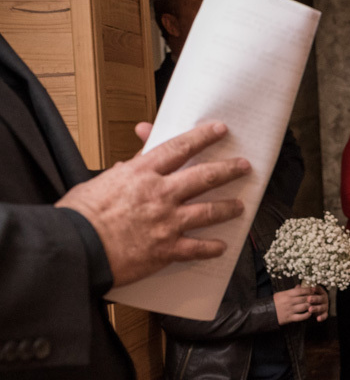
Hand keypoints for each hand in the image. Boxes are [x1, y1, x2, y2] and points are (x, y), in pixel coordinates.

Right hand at [55, 121, 249, 286]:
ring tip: (240, 206)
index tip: (220, 130)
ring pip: (208, 211)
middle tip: (244, 166)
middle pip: (203, 176)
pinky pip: (197, 248)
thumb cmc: (80, 216)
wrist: (75, 248)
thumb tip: (131, 163)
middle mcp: (159, 194)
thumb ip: (123, 172)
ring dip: (228, 208)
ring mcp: (167, 221)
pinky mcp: (167, 248)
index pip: (178, 148)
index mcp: (140, 173)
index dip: (202, 137)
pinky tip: (222, 247)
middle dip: (228, 170)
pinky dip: (212, 248)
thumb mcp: (99, 183)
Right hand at [274, 285, 325, 323]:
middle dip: (312, 298)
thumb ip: (291, 291)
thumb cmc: (274, 302)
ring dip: (311, 306)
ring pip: (304, 307)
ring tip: (315, 305)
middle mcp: (289, 302)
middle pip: (305, 299)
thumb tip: (299, 286)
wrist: (265, 313)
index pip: (301, 291)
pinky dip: (307, 315)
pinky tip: (310, 313)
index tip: (314, 289)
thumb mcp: (281, 294)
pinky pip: (301, 317)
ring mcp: (290, 310)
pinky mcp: (289, 318)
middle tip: (317, 298)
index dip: (309, 290)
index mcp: (287, 294)